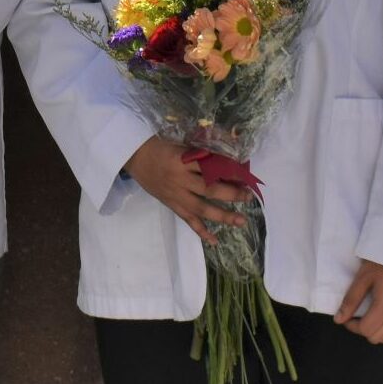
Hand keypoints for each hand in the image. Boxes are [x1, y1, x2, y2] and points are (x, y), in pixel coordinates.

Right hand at [122, 136, 249, 244]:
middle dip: (232, 193)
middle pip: (210, 189)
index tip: (246, 176)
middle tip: (248, 196)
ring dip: (223, 216)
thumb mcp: (180, 143)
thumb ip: (200, 151)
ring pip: (202, 208)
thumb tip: (226, 155)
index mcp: (183, 160)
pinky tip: (214, 240)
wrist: (133, 156)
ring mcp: (176, 195)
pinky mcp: (172, 204)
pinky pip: (188, 220)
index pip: (211, 167)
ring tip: (241, 221)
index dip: (230, 172)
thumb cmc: (159, 145)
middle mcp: (180, 179)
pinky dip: (201, 231)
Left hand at [334, 260, 382, 344]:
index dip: (352, 326)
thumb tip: (338, 320)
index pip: (366, 330)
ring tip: (373, 321)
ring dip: (380, 334)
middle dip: (364, 330)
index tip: (348, 317)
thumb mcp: (363, 278)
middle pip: (377, 338)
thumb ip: (351, 300)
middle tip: (358, 317)